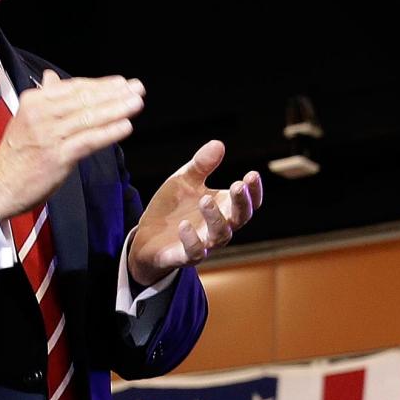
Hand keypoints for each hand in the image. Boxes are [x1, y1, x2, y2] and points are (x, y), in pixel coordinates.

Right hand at [0, 69, 142, 221]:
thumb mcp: (26, 119)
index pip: (74, 87)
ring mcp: (49, 135)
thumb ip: (44, 98)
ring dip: (117, 109)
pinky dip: (108, 132)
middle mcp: (41, 114)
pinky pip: (88, 141)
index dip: (101, 84)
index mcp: (35, 101)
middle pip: (85, 99)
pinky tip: (125, 126)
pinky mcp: (57, 157)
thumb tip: (51, 77)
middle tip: (137, 88)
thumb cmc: (17, 154)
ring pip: (89, 117)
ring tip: (136, 103)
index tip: (122, 82)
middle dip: (114, 93)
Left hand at [127, 142, 261, 287]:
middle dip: (241, 202)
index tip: (252, 174)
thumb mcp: (184, 180)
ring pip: (220, 235)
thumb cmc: (172, 208)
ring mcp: (204, 243)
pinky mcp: (185, 256)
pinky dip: (192, 240)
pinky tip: (184, 225)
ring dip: (215, 217)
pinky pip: (194, 252)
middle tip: (237, 185)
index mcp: (223, 207)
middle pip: (240, 218)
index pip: (248, 202)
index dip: (253, 191)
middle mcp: (219, 227)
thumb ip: (201, 165)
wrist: (147, 237)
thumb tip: (218, 143)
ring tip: (205, 200)